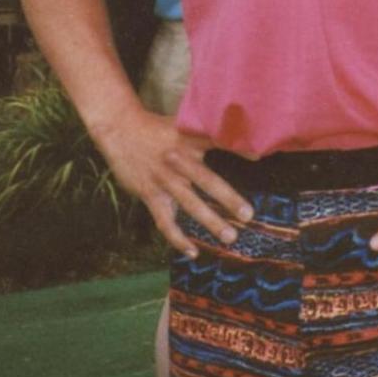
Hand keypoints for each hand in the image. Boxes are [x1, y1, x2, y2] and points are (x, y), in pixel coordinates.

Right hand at [93, 105, 253, 254]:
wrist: (119, 129)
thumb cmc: (157, 128)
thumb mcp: (184, 124)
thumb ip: (208, 134)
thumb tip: (242, 142)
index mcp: (189, 140)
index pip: (215, 142)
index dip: (237, 149)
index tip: (258, 157)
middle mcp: (178, 160)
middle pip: (206, 180)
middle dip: (228, 198)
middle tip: (248, 215)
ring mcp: (163, 179)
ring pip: (188, 203)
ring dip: (209, 221)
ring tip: (229, 237)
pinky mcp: (150, 194)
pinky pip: (165, 221)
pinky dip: (177, 238)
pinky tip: (193, 252)